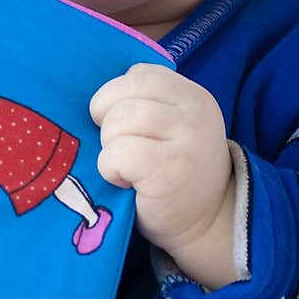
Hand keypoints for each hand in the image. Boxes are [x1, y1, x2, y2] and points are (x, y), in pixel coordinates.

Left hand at [90, 64, 235, 283]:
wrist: (206, 223)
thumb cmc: (174, 174)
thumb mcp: (172, 128)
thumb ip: (146, 104)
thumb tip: (93, 99)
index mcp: (192, 95)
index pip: (138, 74)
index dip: (118, 99)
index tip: (128, 128)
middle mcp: (194, 112)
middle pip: (122, 95)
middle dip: (108, 123)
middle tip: (125, 151)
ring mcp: (186, 140)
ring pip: (117, 122)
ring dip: (109, 148)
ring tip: (128, 167)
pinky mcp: (169, 170)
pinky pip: (117, 153)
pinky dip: (111, 169)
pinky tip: (127, 182)